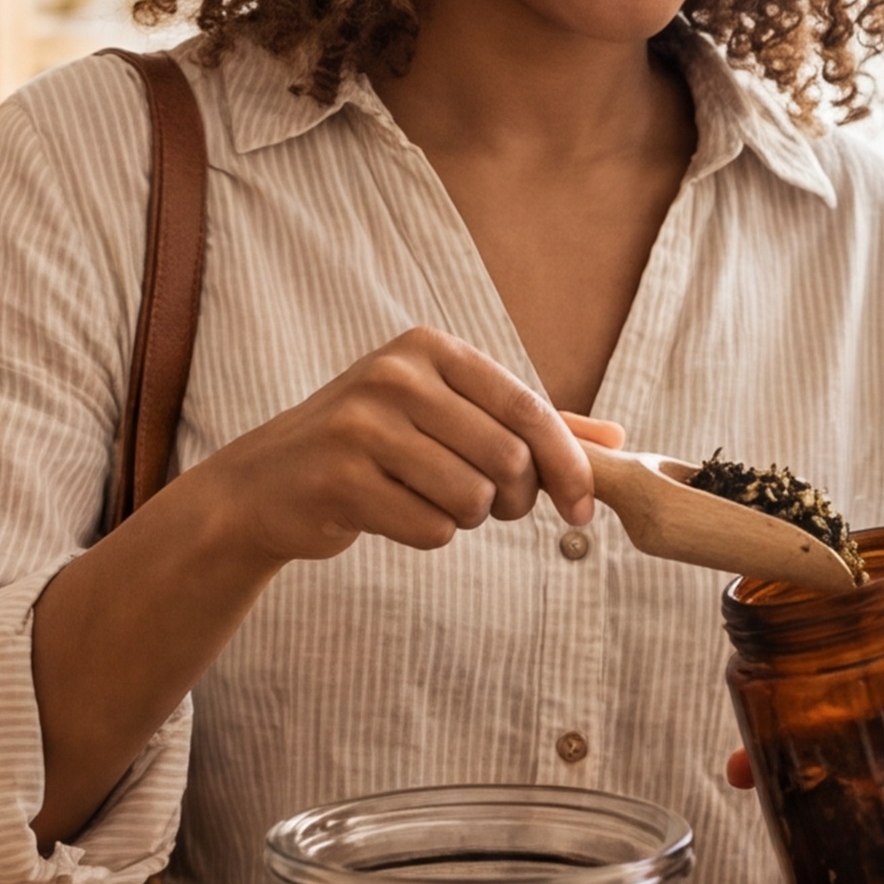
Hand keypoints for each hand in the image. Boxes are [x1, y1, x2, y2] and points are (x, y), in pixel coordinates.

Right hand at [181, 325, 593, 568]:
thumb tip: (616, 440)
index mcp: (428, 348)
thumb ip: (528, 423)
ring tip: (429, 500)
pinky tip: (392, 513)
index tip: (586, 507)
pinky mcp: (340, 480)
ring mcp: (361, 426)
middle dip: (513, 500)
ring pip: (472, 499)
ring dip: (466, 518)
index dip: (568, 464)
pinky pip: (431, 529)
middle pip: (507, 459)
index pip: (527, 407)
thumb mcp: (445, 414)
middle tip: (490, 507)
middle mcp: (395, 376)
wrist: (267, 484)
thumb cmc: (371, 447)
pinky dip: (427, 534)